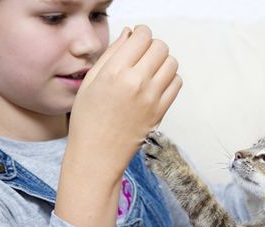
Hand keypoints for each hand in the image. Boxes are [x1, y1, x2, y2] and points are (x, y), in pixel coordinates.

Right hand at [55, 25, 180, 226]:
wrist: (98, 155)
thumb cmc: (88, 120)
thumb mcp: (90, 81)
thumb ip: (112, 54)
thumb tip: (129, 33)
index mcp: (115, 72)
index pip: (142, 36)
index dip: (140, 34)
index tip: (136, 40)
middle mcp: (136, 82)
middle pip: (161, 47)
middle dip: (152, 46)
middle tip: (142, 55)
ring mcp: (152, 98)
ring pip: (172, 63)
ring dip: (163, 61)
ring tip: (149, 70)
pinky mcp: (161, 111)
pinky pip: (176, 83)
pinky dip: (169, 78)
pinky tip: (155, 84)